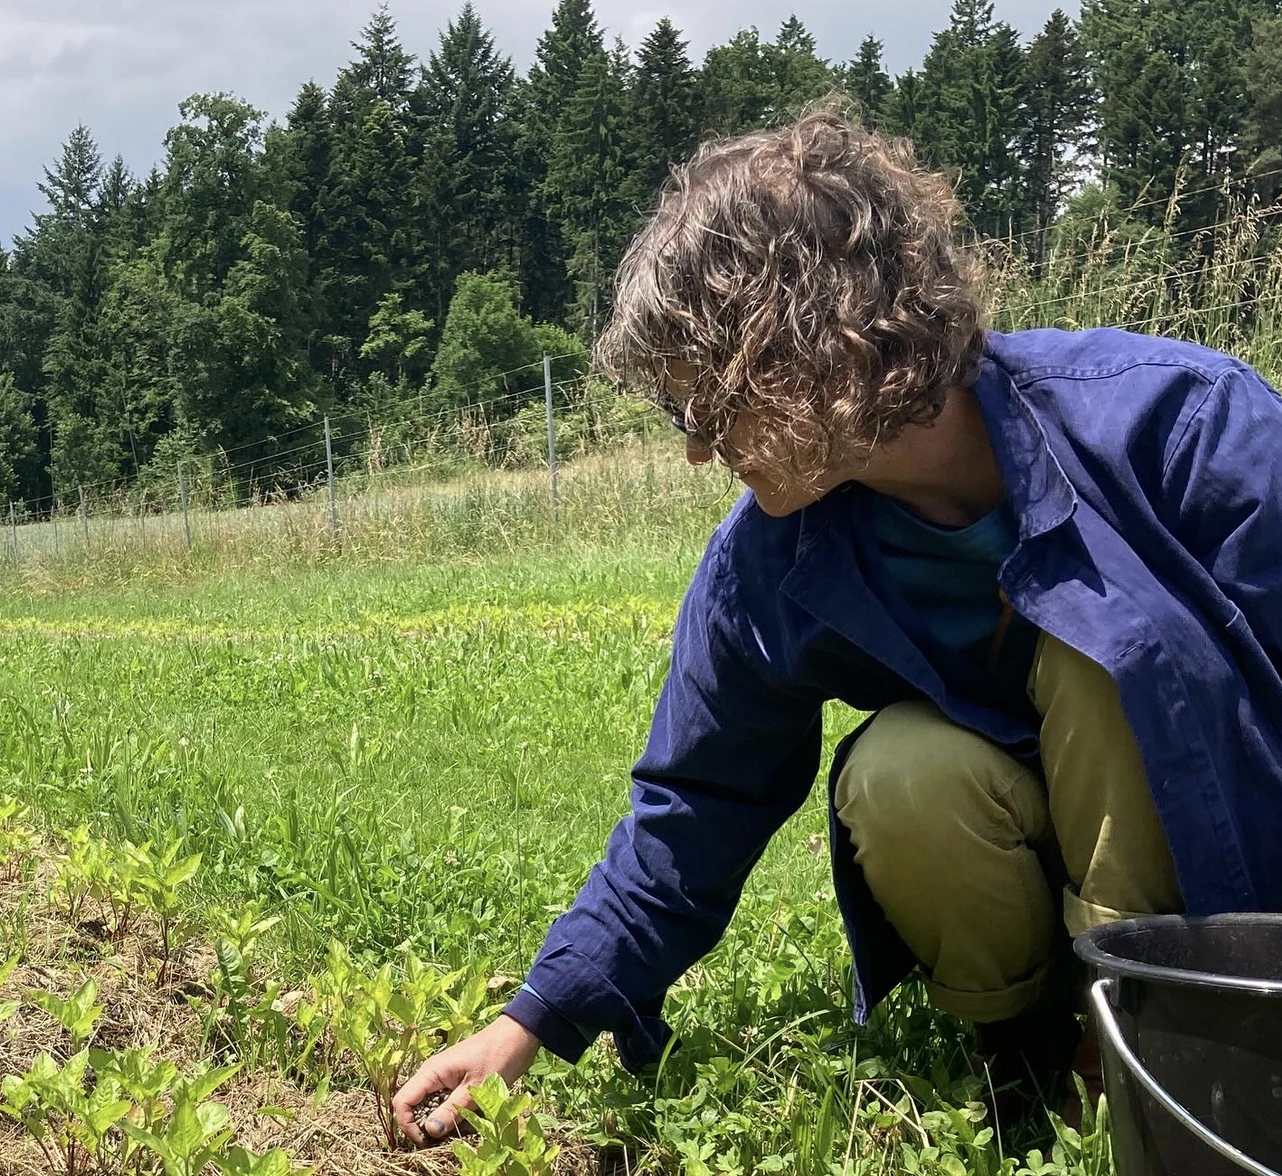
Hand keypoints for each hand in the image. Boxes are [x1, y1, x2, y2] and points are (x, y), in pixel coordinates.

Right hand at [392, 1014, 541, 1145]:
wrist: (518, 1036)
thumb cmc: (497, 1056)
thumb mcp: (475, 1088)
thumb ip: (451, 1110)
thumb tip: (428, 1131)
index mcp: (431, 1072)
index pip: (402, 1102)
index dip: (408, 1125)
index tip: (427, 1140)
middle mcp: (433, 1076)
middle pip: (416, 1110)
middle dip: (431, 1127)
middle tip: (453, 1133)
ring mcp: (444, 1080)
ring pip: (434, 1110)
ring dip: (448, 1122)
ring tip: (470, 1121)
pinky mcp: (457, 1084)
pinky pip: (448, 1105)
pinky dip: (458, 1114)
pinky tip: (476, 1114)